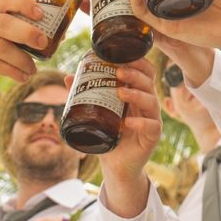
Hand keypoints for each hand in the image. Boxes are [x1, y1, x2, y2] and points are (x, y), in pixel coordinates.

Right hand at [0, 0, 43, 109]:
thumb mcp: (4, 42)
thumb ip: (24, 36)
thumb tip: (61, 34)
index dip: (24, 3)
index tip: (41, 14)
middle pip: (3, 22)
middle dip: (27, 32)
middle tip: (43, 43)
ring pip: (0, 47)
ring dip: (22, 60)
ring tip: (33, 70)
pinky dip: (12, 71)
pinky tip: (22, 77)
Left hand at [99, 58, 160, 217]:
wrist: (116, 164)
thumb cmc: (109, 134)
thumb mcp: (97, 113)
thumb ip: (86, 95)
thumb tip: (68, 77)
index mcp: (137, 94)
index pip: (145, 72)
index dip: (138, 62)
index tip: (122, 56)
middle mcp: (147, 104)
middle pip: (149, 82)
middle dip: (136, 74)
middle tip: (119, 72)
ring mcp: (152, 120)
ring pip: (151, 101)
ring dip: (137, 94)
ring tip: (121, 92)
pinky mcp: (152, 136)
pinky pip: (152, 126)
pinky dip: (141, 123)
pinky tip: (128, 123)